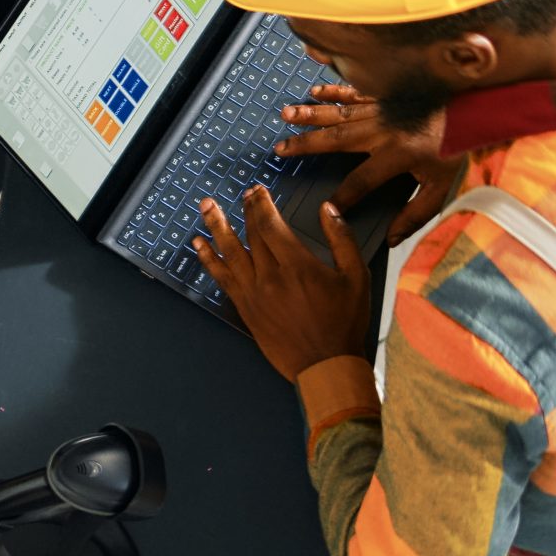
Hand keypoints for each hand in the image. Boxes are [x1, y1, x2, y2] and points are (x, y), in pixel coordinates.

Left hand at [191, 186, 371, 381]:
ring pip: (229, 252)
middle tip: (241, 193)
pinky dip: (208, 260)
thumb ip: (341, 239)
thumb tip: (328, 209)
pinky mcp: (245, 308)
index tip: (257, 190)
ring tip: (205, 207)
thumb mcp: (356, 277)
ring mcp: (254, 293)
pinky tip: (199, 246)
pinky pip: (221, 278)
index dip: (261, 204)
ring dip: (215, 226)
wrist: (325, 365)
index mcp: (297, 266)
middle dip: (244, 210)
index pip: (271, 224)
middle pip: (250, 234)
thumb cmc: (344, 322)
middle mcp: (270, 277)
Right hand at [277, 84, 466, 243]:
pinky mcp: (387, 95)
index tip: (325, 208)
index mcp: (396, 155)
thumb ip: (416, 215)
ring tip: (286, 116)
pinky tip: (315, 91)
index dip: (342, 198)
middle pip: (337, 140)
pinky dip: (334, 90)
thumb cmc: (460, 148)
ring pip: (340, 113)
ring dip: (311, 115)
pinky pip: (355, 92)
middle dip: (306, 145)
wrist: (478, 108)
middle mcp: (383, 130)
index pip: (360, 182)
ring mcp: (383, 109)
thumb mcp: (443, 189)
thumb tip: (391, 238)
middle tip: (281, 149)